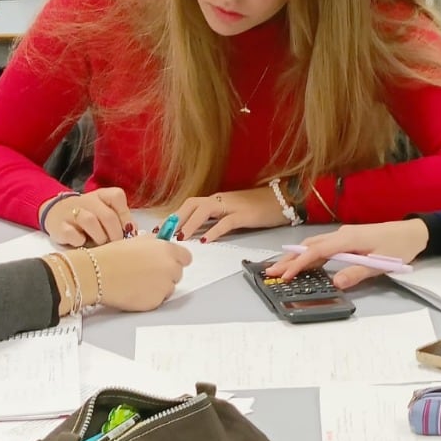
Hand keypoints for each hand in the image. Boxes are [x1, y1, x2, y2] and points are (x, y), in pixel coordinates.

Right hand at [44, 187, 134, 246]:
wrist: (54, 213)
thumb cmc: (87, 216)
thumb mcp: (103, 212)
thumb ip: (119, 219)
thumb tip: (133, 232)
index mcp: (101, 195)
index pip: (117, 196)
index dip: (125, 215)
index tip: (128, 230)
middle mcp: (86, 200)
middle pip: (107, 215)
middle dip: (115, 233)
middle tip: (116, 244)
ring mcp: (71, 212)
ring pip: (90, 221)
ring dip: (99, 237)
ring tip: (100, 245)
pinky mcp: (59, 226)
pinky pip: (72, 234)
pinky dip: (79, 241)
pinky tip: (82, 243)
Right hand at [82, 238, 192, 311]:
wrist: (98, 274)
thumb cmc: (113, 256)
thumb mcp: (138, 240)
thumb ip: (156, 244)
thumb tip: (163, 247)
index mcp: (167, 250)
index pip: (186, 258)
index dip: (175, 260)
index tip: (167, 262)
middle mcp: (170, 268)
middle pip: (177, 274)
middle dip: (166, 274)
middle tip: (147, 273)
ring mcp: (164, 286)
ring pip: (168, 288)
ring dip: (158, 286)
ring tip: (137, 282)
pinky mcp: (156, 302)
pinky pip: (158, 300)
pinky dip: (149, 297)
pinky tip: (134, 291)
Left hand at [171, 185, 285, 241]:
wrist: (282, 199)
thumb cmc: (257, 207)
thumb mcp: (232, 213)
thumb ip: (215, 220)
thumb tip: (196, 233)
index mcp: (216, 200)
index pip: (189, 205)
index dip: (173, 216)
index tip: (158, 229)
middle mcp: (220, 200)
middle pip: (191, 204)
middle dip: (175, 219)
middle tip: (163, 234)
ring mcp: (232, 205)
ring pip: (204, 211)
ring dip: (190, 224)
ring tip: (180, 238)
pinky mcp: (244, 214)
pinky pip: (226, 222)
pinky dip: (214, 231)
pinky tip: (205, 240)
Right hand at [268, 220, 429, 288]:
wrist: (413, 232)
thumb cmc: (398, 247)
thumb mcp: (380, 264)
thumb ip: (356, 273)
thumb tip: (335, 282)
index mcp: (347, 239)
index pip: (316, 252)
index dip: (298, 264)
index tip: (284, 275)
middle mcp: (341, 234)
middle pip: (309, 246)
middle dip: (289, 259)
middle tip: (271, 272)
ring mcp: (343, 235)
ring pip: (314, 244)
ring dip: (297, 256)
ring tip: (281, 269)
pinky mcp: (347, 238)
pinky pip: (322, 245)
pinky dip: (309, 254)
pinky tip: (303, 262)